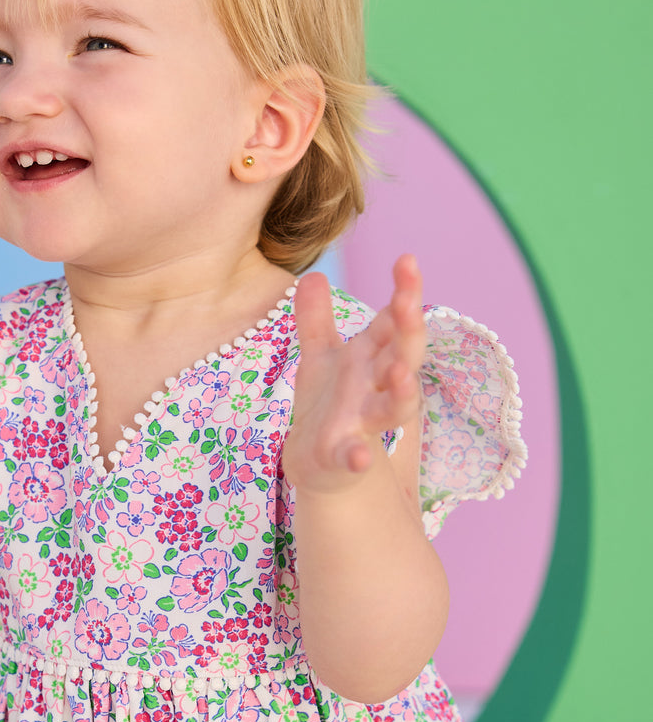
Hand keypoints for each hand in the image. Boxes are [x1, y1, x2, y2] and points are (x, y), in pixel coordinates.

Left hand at [280, 253, 425, 493]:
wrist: (316, 462)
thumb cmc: (328, 404)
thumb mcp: (319, 357)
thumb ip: (317, 319)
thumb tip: (312, 275)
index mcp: (371, 359)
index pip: (393, 321)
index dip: (404, 292)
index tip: (406, 260)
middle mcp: (376, 388)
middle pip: (403, 355)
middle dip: (409, 331)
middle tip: (409, 302)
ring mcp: (364, 423)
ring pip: (394, 407)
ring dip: (402, 392)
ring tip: (402, 373)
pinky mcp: (343, 456)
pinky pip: (355, 458)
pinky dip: (358, 457)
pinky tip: (361, 458)